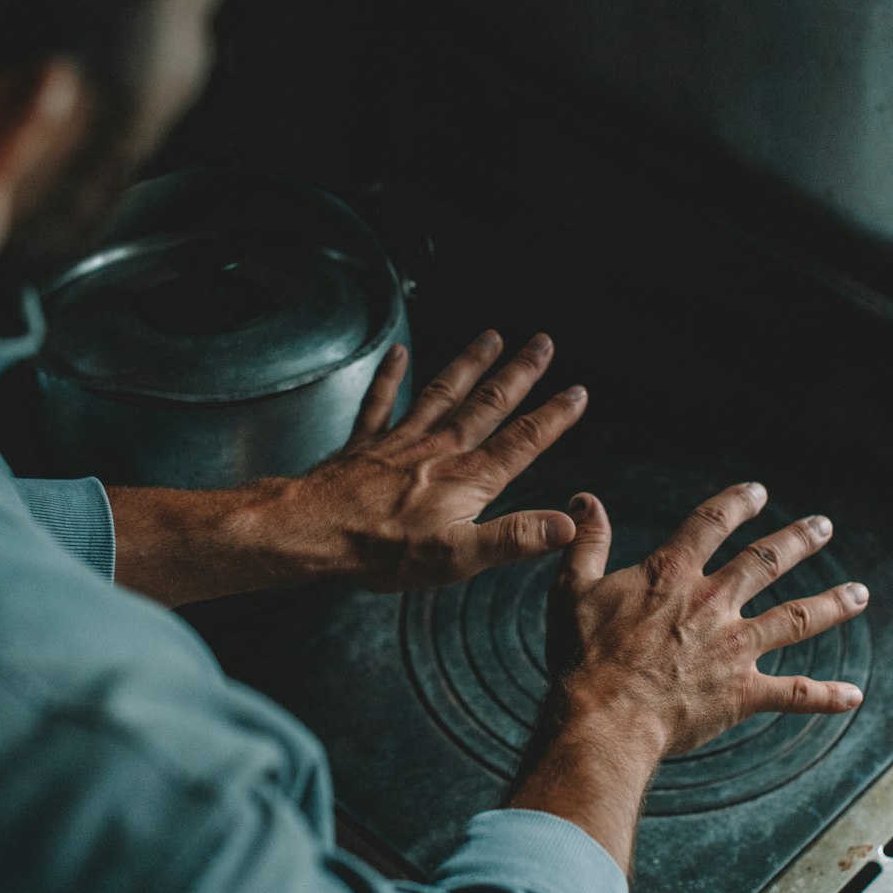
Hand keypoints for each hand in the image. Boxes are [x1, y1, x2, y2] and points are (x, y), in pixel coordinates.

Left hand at [299, 330, 588, 590]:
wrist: (316, 530)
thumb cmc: (384, 550)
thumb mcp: (459, 556)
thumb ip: (514, 537)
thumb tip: (567, 524)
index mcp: (467, 479)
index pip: (522, 441)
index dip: (553, 417)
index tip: (577, 393)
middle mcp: (439, 449)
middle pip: (488, 404)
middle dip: (519, 373)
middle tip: (542, 343)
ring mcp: (401, 441)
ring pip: (443, 392)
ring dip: (469, 363)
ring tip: (491, 336)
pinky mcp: (366, 443)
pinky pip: (381, 401)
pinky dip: (391, 375)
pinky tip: (400, 352)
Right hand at [548, 481, 866, 756]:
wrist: (603, 716)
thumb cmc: (582, 655)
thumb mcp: (572, 588)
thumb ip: (586, 542)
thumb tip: (584, 501)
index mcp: (671, 574)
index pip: (710, 523)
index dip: (736, 503)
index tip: (757, 491)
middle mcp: (711, 603)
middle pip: (765, 561)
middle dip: (798, 540)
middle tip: (823, 526)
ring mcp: (732, 648)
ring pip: (794, 619)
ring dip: (831, 604)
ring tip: (860, 592)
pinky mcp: (741, 693)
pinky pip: (794, 693)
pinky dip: (825, 695)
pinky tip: (854, 695)